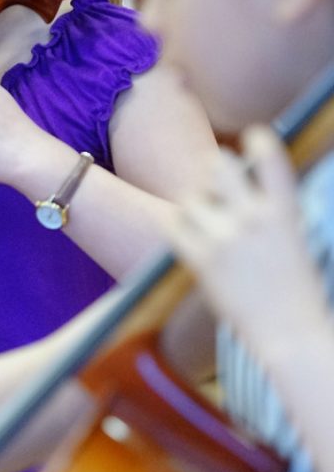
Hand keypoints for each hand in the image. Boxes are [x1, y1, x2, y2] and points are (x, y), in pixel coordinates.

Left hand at [166, 126, 328, 357]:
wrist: (290, 335)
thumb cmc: (297, 295)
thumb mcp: (295, 244)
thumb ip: (272, 217)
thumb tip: (243, 200)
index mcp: (285, 213)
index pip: (272, 160)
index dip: (260, 141)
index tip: (253, 135)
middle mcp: (254, 218)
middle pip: (221, 167)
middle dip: (216, 169)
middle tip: (216, 180)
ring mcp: (226, 237)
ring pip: (192, 199)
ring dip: (195, 206)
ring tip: (204, 222)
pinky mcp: (202, 260)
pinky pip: (174, 227)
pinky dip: (176, 225)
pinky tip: (183, 232)